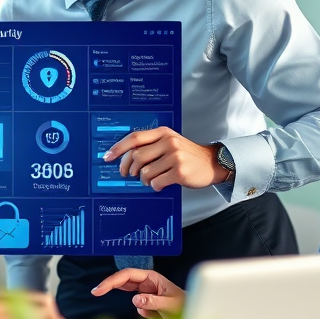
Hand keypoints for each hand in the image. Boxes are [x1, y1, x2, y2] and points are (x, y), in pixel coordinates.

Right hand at [91, 268, 185, 318]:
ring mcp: (147, 291)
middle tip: (95, 292)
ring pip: (128, 290)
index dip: (112, 281)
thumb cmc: (186, 306)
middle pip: (124, 280)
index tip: (100, 289)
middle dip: (109, 284)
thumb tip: (135, 299)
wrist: (196, 313)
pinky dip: (143, 311)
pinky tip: (156, 314)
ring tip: (113, 298)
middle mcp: (148, 283)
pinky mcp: (148, 302)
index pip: (127, 275)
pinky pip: (138, 305)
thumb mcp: (171, 305)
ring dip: (121, 294)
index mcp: (152, 278)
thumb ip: (153, 301)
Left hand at [102, 127, 230, 190]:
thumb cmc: (187, 154)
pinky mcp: (180, 172)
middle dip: (129, 168)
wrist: (212, 163)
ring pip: (145, 172)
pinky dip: (155, 186)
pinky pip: (156, 182)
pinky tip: (160, 184)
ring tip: (150, 180)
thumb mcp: (170, 142)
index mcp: (163, 132)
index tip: (107, 157)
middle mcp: (168, 142)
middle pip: (136, 156)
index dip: (118, 148)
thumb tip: (125, 157)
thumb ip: (151, 145)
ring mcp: (175, 156)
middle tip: (130, 174)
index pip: (134, 137)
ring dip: (143, 180)